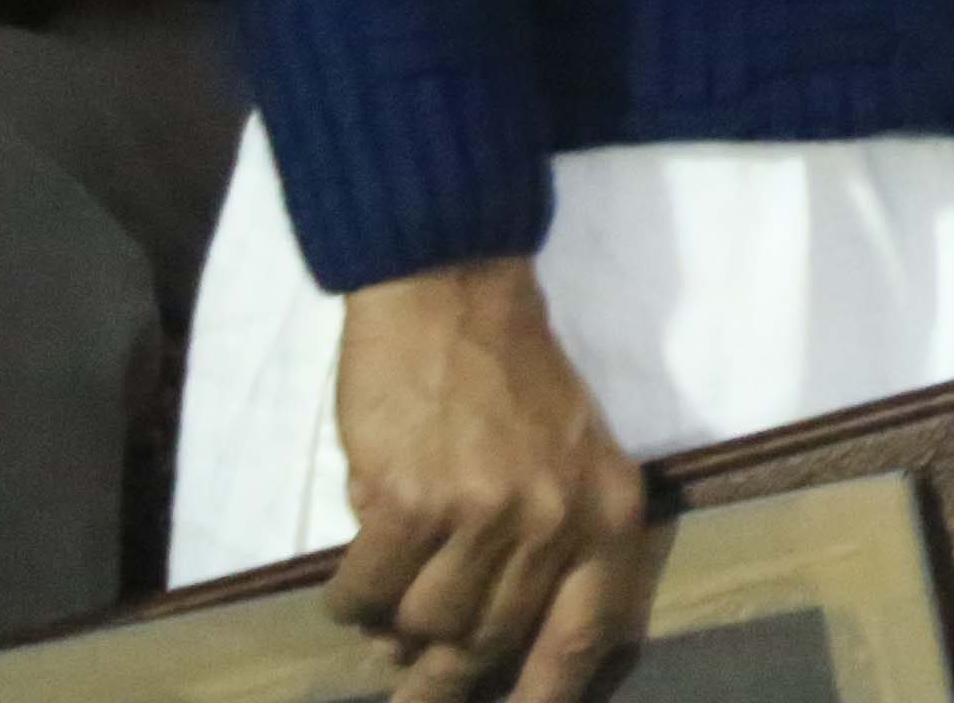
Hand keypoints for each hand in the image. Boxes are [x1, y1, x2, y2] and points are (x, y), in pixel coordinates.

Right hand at [327, 257, 662, 702]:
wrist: (454, 292)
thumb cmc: (507, 378)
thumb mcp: (561, 458)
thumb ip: (526, 551)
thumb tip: (438, 648)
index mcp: (605, 512)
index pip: (585, 635)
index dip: (547, 697)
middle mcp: (553, 521)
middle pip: (487, 643)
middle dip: (439, 674)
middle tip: (406, 688)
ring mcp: (483, 513)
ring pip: (421, 625)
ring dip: (390, 624)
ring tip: (384, 594)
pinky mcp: (411, 502)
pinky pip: (364, 592)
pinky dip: (348, 598)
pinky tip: (353, 575)